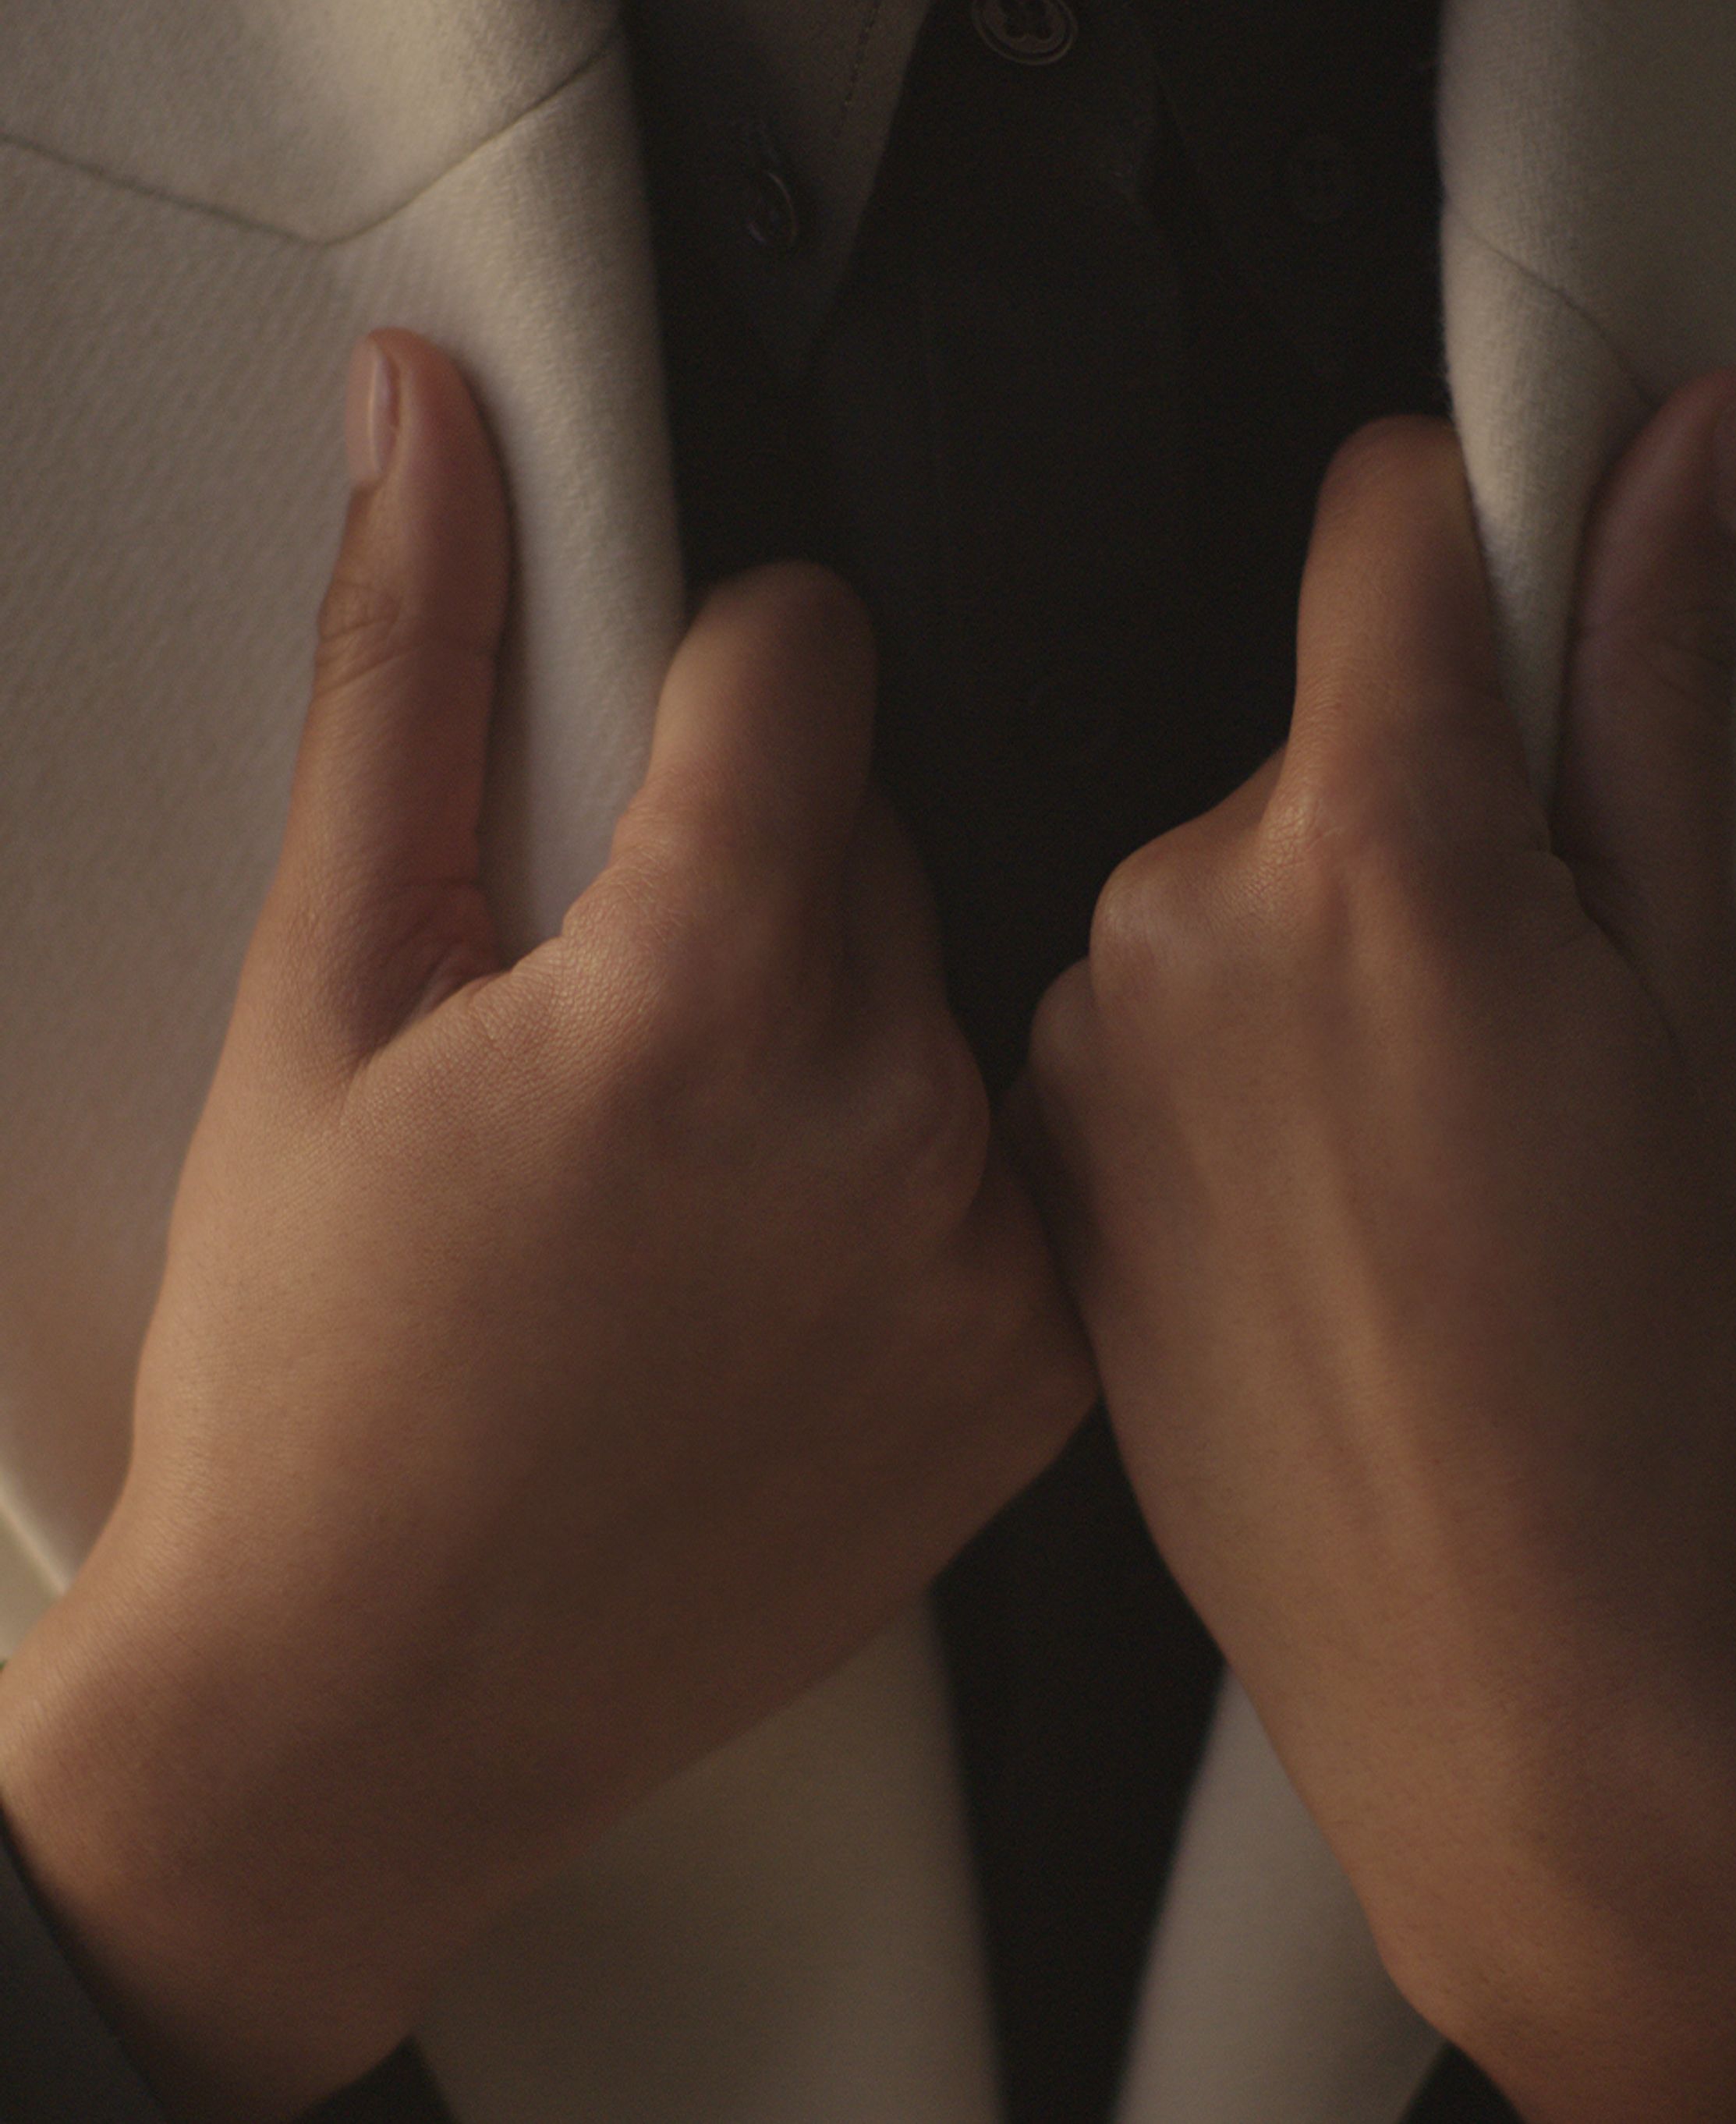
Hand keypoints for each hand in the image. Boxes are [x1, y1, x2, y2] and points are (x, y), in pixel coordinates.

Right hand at [0, 334, 1090, 2123]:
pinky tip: (777, 1278)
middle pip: (873, 837)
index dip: (713, 676)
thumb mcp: (322, 997)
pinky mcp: (1036, 1376)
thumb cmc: (309, 1366)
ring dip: (835, 1032)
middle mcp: (891, 1117)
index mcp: (703, 994)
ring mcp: (987, 1258)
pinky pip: (1003, 1163)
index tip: (654, 759)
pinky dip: (911, 1179)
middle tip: (617, 1030)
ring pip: (940, 1000)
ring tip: (684, 1179)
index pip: (812, 653)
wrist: (366, 1710)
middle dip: (755, 875)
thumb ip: (411, 675)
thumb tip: (431, 416)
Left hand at [1022, 375, 1735, 2123]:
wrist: (1509, 1675)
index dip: (1469, 529)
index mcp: (1368, 854)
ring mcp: (1080, 1041)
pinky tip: (1317, 1212)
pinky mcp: (1040, 1151)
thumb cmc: (1642, 1373)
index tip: (1512, 578)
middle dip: (1415, 812)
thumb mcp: (1700, 998)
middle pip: (1308, 737)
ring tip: (1415, 1150)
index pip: (1380, 525)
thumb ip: (1654, 687)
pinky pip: (1145, 1015)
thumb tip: (1677, 456)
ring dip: (1319, 949)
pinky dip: (1231, 1059)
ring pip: (1227, 885)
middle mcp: (1174, 916)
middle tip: (1516, 1010)